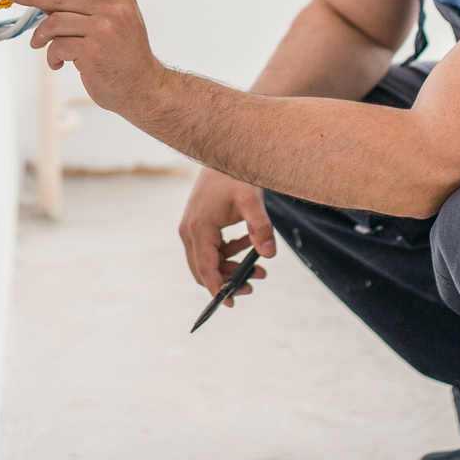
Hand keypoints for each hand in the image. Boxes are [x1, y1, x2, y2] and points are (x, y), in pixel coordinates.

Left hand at [10, 0, 167, 115]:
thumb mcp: (118, 23)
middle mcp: (114, 10)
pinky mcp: (90, 51)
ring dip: (40, 34)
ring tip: (37, 43)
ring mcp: (102, 30)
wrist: (143, 87)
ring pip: (54, 22)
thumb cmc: (127, 56)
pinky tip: (58, 62)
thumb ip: (89, 9)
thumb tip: (49, 1)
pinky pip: (57, 46)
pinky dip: (51, 55)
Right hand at [177, 166, 274, 303]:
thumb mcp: (252, 200)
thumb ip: (260, 227)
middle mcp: (189, 232)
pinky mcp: (198, 226)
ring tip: (260, 268)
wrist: (221, 155)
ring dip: (230, 268)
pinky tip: (249, 244)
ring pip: (207, 262)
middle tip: (254, 284)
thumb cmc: (235, 176)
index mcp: (199, 228)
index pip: (205, 269)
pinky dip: (228, 254)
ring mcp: (191, 229)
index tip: (230, 303)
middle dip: (227, 281)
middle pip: (203, 270)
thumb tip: (270, 255)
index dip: (217, 289)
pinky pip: (210, 250)